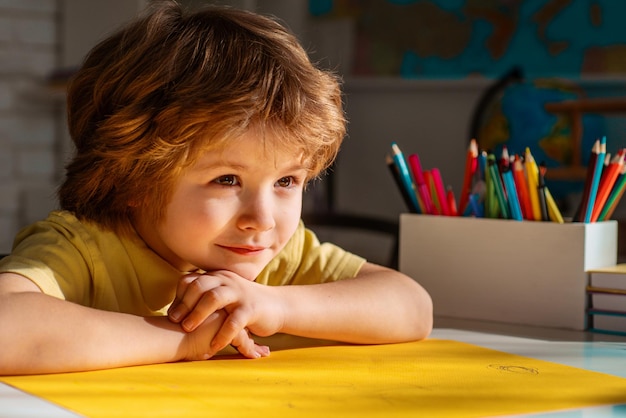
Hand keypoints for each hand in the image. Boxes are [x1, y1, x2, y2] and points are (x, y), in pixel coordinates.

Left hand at [168, 270, 283, 352]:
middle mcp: (227, 281)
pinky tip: (214, 346)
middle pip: (199, 285)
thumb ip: (204, 295)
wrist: (277, 305)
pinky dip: (222, 334)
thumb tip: (176, 309)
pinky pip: (234, 321)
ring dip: (198, 314)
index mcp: (217, 276)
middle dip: (184, 304)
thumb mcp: (223, 294)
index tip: (171, 314)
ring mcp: (239, 293)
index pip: (190, 279)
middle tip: (175, 321)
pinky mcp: (251, 309)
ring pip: (214, 298)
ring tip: (188, 329)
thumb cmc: (244, 304)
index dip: (178, 296)